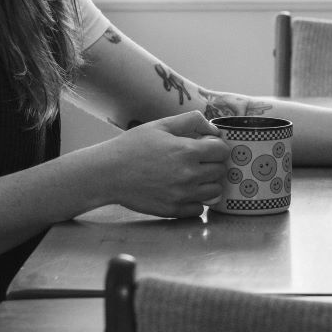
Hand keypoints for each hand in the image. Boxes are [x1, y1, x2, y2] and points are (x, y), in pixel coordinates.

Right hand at [95, 110, 226, 217]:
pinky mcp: (173, 210)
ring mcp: (182, 195)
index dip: (217, 147)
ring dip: (208, 183)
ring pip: (214, 192)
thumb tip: (213, 128)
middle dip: (213, 164)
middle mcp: (189, 174)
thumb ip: (191, 121)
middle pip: (220, 171)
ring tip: (193, 177)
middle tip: (199, 161)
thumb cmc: (133, 146)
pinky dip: (196, 201)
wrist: (108, 173)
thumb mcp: (161, 125)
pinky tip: (184, 191)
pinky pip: (199, 209)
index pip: (223, 151)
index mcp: (188, 151)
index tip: (207, 147)